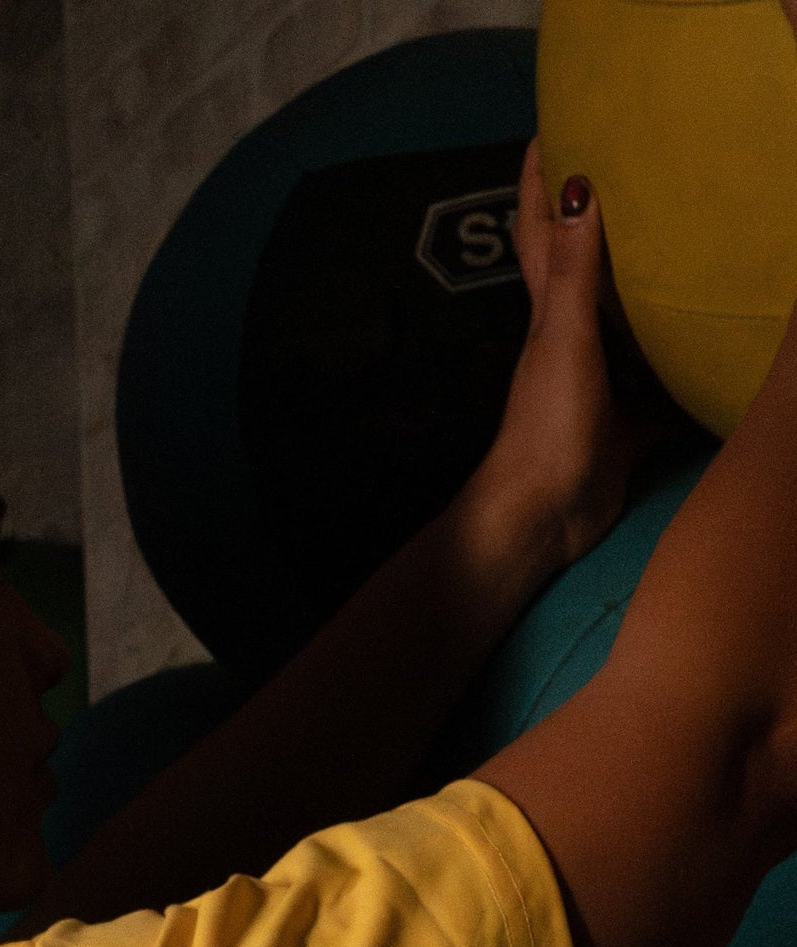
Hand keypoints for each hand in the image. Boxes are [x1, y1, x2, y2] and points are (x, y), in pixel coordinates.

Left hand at [463, 140, 648, 580]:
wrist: (543, 518)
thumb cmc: (547, 427)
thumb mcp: (564, 338)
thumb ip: (577, 271)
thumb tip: (582, 186)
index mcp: (550, 311)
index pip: (542, 230)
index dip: (541, 180)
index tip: (550, 129)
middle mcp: (570, 339)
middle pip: (585, 270)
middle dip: (602, 225)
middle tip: (634, 177)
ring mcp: (597, 382)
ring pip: (625, 326)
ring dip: (646, 294)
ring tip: (685, 251)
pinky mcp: (622, 424)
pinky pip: (658, 388)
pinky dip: (679, 370)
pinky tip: (705, 353)